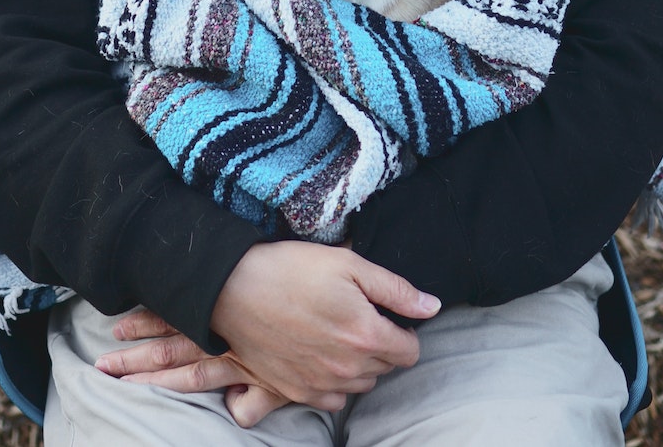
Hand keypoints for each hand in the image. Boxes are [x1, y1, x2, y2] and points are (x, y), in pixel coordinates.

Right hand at [103, 241, 437, 413]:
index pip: (411, 351)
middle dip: (381, 345)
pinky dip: (333, 382)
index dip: (403, 330)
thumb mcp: (349, 264)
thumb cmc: (291, 268)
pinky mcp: (295, 391)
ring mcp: (320, 384)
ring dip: (358, 365)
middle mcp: (348, 368)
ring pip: (360, 384)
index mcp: (367, 335)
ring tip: (336, 333)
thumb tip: (431, 307)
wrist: (231, 288)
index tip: (384, 315)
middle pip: (386, 368)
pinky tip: (318, 355)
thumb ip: (395, 289)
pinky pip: (331, 399)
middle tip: (356, 317)